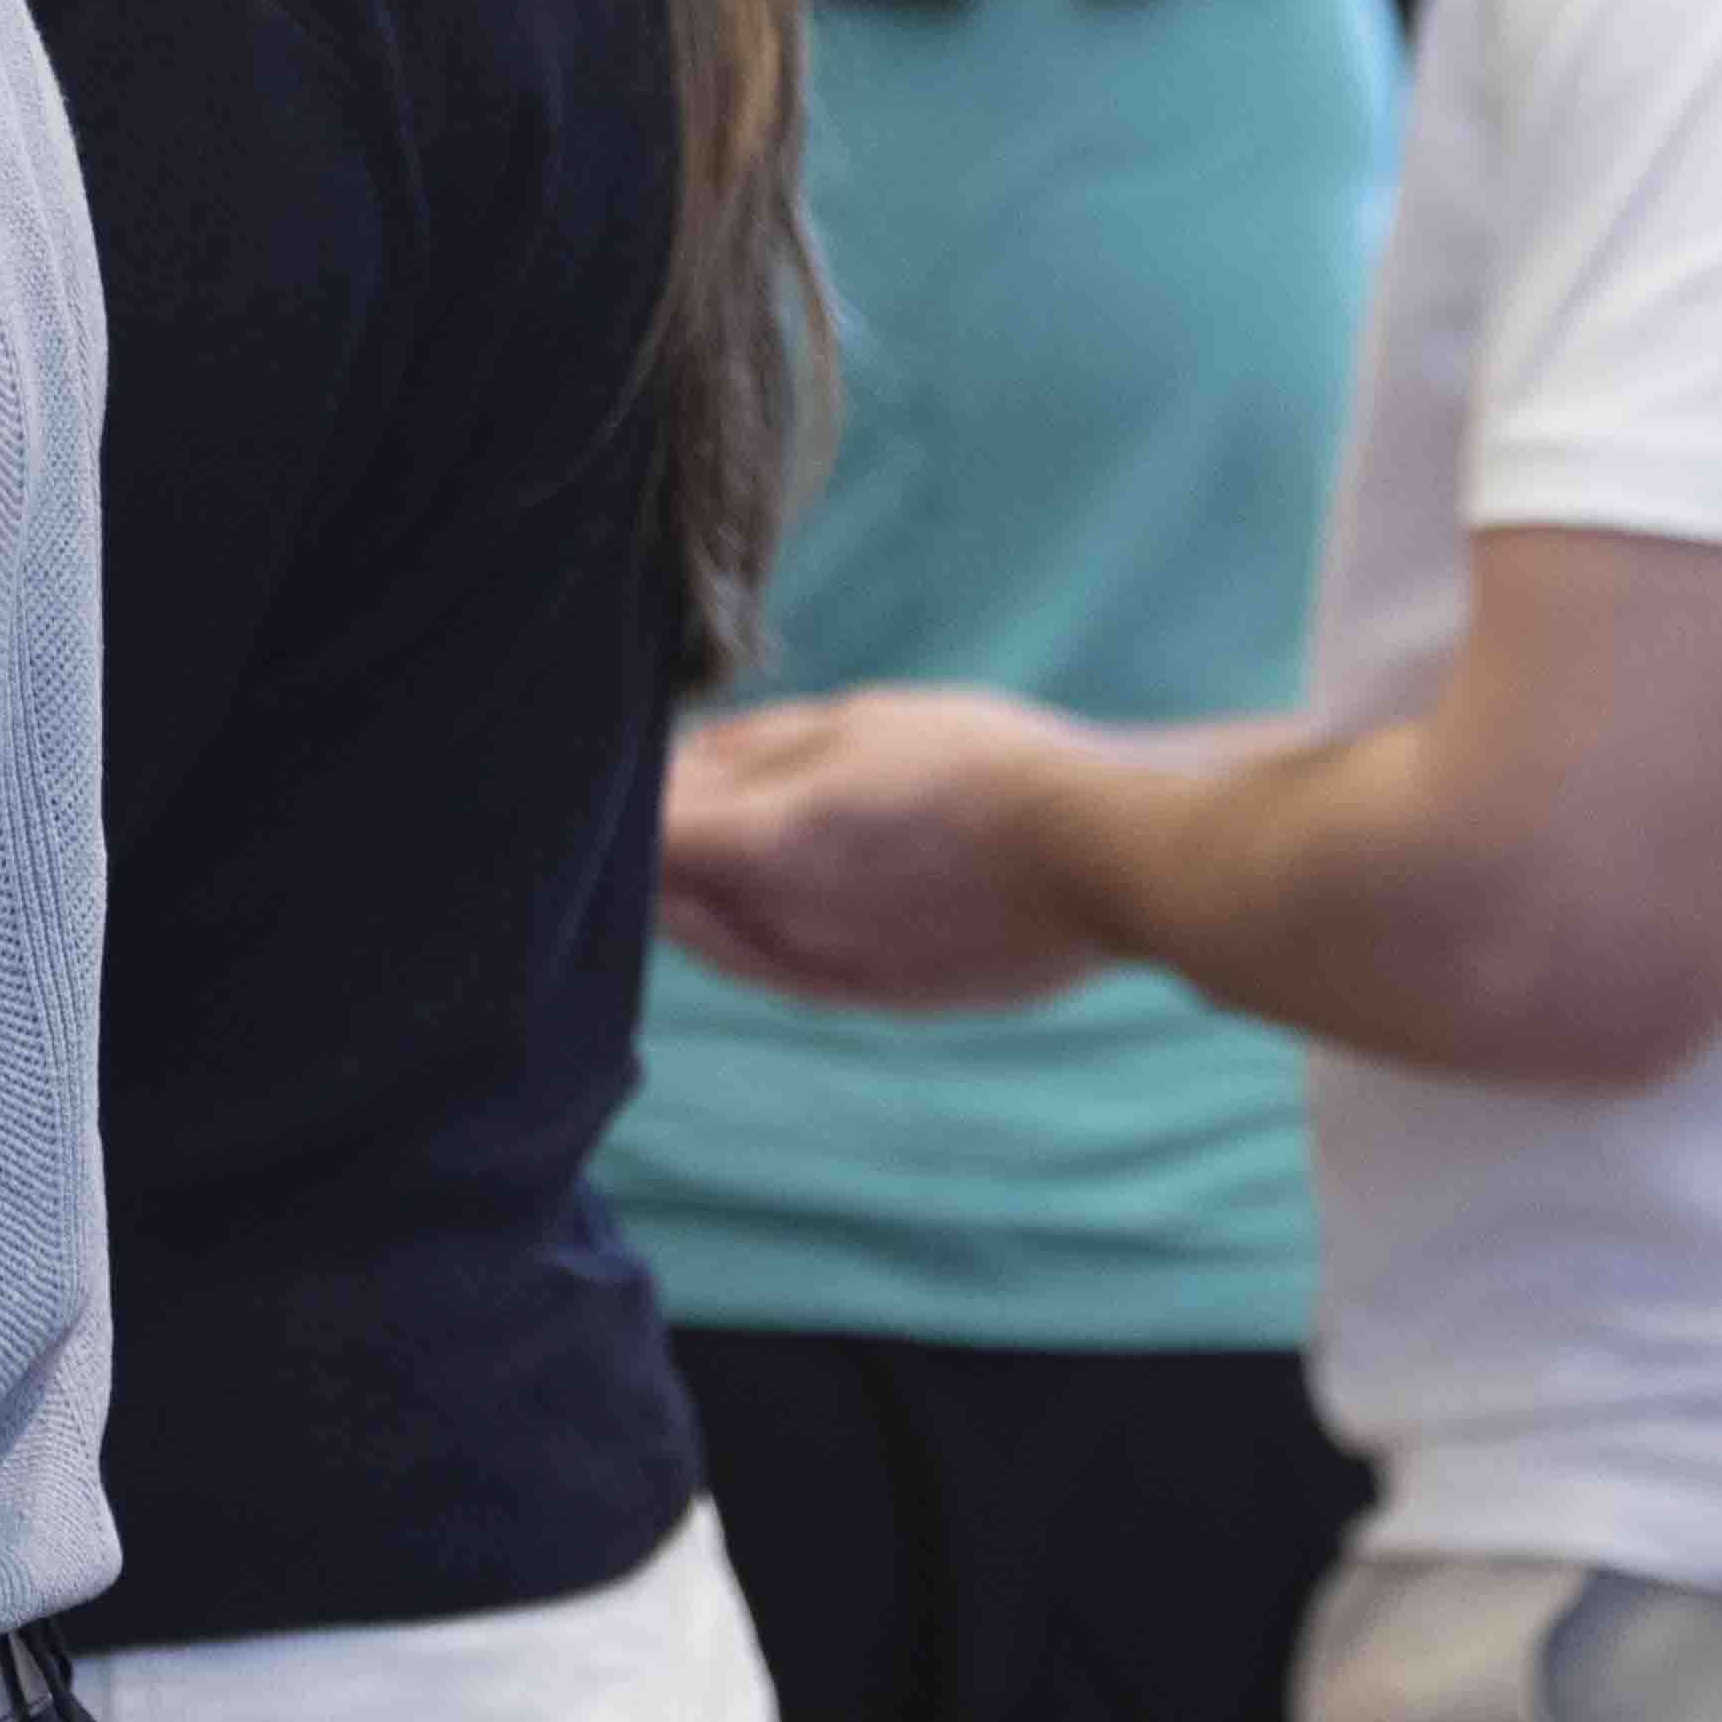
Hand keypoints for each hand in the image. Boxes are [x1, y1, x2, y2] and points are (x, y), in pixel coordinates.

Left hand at [657, 690, 1122, 1012]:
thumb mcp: (857, 720)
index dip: (616, 805)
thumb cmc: (983, 767)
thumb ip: (751, 748)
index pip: (639, 843)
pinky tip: (787, 889)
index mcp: (762, 847)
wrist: (1104, 853)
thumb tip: (678, 759)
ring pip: (719, 941)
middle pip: (664, 898)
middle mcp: (778, 927)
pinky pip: (782, 971)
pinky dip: (759, 932)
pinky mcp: (876, 1001)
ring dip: (702, 894)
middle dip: (653, 852)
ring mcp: (826, 975)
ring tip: (731, 833)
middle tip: (674, 791)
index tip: (625, 771)